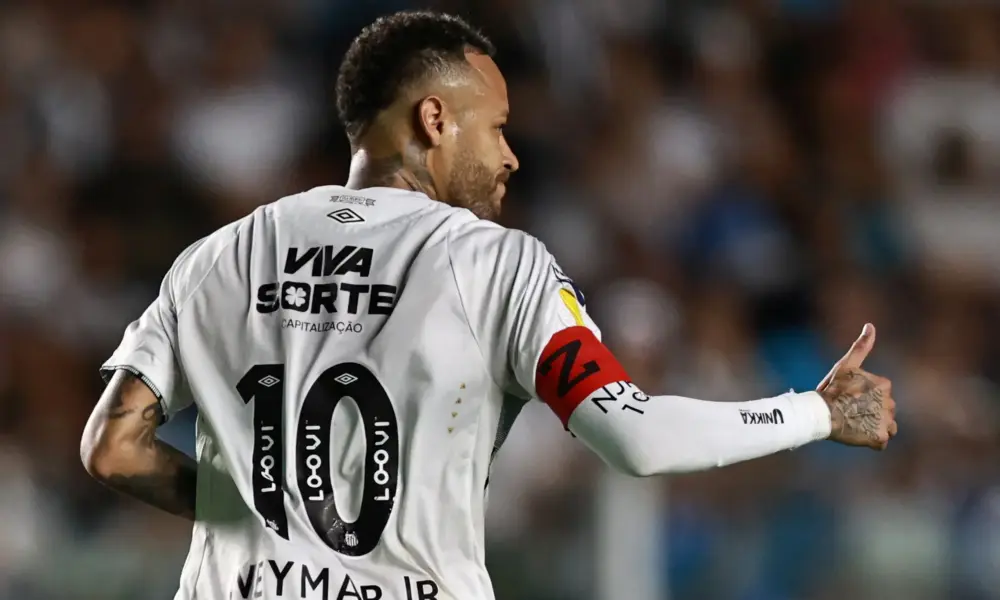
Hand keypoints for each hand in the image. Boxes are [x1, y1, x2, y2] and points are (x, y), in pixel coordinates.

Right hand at [816, 324, 897, 449]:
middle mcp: (890, 403)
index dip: (864, 397)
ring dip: (874, 426)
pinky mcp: (879, 437)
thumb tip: (870, 325)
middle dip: (871, 412)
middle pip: (885, 410)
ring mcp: (886, 421)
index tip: (849, 398)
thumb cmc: (831, 389)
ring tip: (855, 424)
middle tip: (849, 412)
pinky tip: (857, 435)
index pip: (881, 394)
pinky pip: (881, 442)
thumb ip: (861, 346)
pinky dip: (871, 440)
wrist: (820, 414)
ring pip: (887, 426)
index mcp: (885, 385)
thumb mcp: (846, 365)